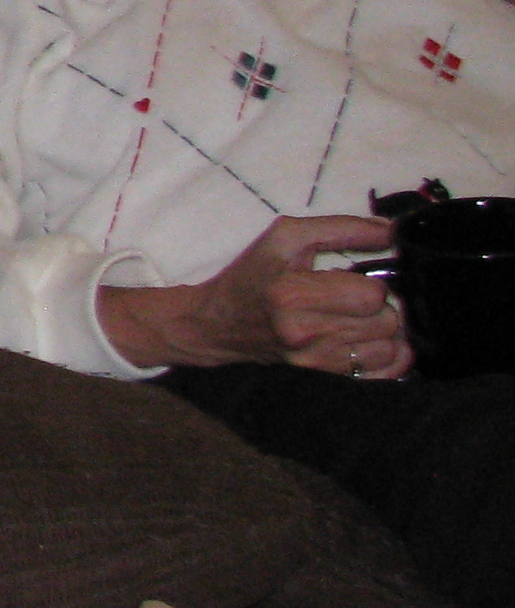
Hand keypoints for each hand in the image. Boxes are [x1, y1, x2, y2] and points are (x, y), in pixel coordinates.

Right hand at [97, 213, 406, 374]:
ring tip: (362, 319)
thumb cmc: (252, 276)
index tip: (354, 279)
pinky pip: (384, 373)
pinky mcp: (323, 378)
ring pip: (390, 348)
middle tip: (357, 299)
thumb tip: (393, 231)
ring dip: (385, 330)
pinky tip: (370, 341)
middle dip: (380, 306)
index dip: (372, 283)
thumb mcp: (285, 237)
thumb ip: (341, 228)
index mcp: (292, 295)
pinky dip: (389, 356)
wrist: (215, 324)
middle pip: (386, 322)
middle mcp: (305, 334)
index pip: (370, 295)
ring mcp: (315, 362)